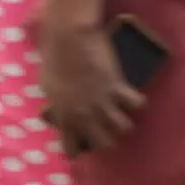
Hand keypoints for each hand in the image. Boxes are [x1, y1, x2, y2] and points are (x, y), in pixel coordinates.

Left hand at [40, 20, 143, 155]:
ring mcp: (103, 102)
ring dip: (123, 121)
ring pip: (124, 128)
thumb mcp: (47, 85)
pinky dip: (136, 100)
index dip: (76, 148)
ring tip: (120, 112)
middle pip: (105, 144)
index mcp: (63, 115)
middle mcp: (84, 114)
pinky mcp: (118, 87)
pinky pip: (137, 104)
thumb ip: (56, 103)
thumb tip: (58, 113)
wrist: (69, 36)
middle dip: (106, 138)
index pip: (71, 148)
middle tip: (104, 128)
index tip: (80, 143)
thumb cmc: (53, 57)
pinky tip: (132, 95)